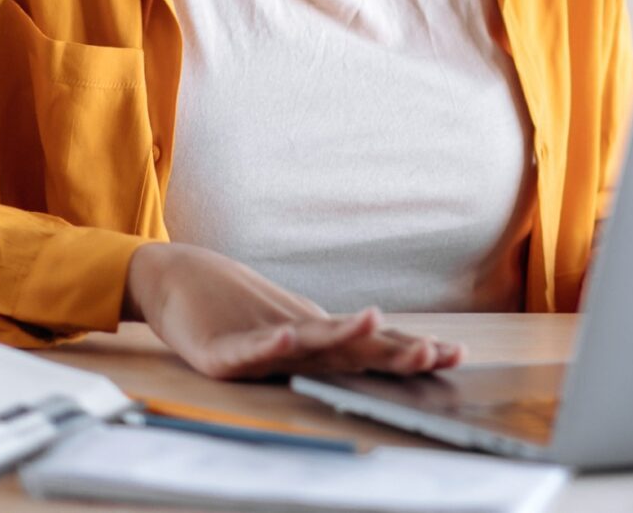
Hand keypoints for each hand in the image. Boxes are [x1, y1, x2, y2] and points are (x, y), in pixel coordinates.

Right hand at [123, 242, 464, 380]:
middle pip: (352, 345)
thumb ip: (337, 346)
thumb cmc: (238, 309)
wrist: (177, 278)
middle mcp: (298, 334)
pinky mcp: (220, 349)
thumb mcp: (296, 330)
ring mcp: (260, 339)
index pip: (373, 349)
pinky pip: (246, 349)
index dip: (412, 351)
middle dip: (394, 349)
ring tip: (370, 321)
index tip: (456, 354)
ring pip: (306, 338)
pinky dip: (267, 344)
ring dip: (339, 332)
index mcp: (317, 337)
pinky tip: (285, 337)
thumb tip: (388, 349)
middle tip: (436, 351)